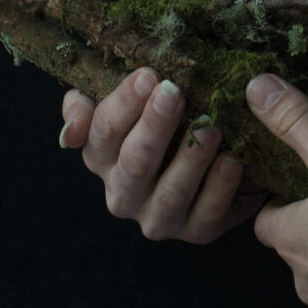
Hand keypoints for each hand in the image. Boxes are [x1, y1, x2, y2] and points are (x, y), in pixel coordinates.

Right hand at [59, 67, 261, 242]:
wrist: (211, 169)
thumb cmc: (167, 129)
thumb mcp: (130, 111)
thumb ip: (96, 106)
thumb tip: (75, 102)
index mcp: (102, 160)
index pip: (103, 132)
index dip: (125, 102)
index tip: (150, 74)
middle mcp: (124, 195)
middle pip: (136, 161)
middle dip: (155, 124)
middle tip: (175, 92)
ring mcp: (159, 218)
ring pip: (172, 192)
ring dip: (191, 157)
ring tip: (210, 127)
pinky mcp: (197, 232)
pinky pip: (208, 213)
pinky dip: (220, 187)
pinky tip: (232, 160)